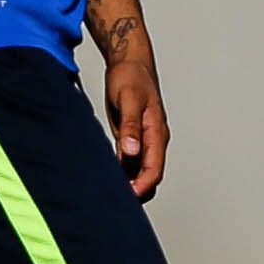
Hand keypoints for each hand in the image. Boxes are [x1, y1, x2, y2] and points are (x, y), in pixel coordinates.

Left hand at [105, 49, 167, 199]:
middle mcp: (154, 139)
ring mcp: (144, 139)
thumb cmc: (131, 77)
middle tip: (113, 201)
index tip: (127, 197)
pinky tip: (107, 175)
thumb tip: (132, 152)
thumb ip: (131, 126)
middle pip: (150, 175)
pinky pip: (131, 160)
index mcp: (157, 132)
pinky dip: (122, 171)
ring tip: (107, 192)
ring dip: (128, 182)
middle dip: (136, 190)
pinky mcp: (133, 136)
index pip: (154, 169)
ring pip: (140, 170)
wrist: (130, 62)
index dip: (141, 186)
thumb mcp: (128, 99)